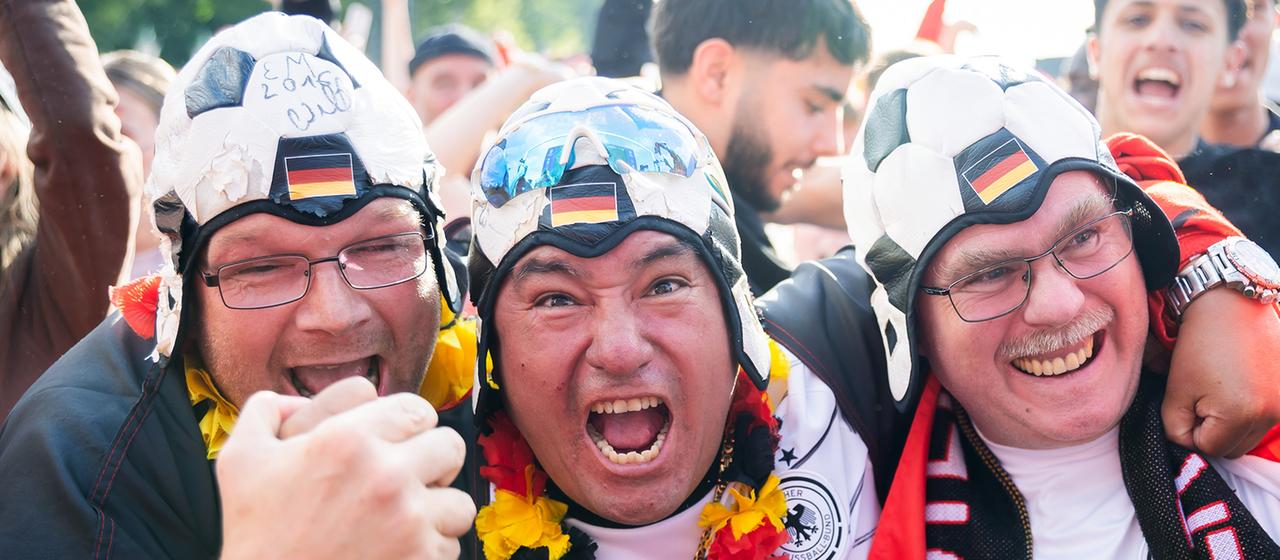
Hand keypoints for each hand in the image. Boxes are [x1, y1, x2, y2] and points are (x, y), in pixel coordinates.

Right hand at [218, 379, 475, 558]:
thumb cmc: (255, 535)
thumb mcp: (240, 461)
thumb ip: (264, 411)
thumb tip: (294, 399)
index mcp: (346, 439)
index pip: (415, 408)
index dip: (410, 424)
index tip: (400, 442)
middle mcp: (385, 474)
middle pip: (449, 446)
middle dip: (433, 461)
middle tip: (410, 478)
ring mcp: (408, 520)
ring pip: (459, 501)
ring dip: (438, 511)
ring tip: (406, 520)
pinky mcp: (420, 558)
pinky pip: (451, 546)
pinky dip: (429, 551)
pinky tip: (397, 551)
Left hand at [1163, 288, 1279, 456]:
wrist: (1232, 306)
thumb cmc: (1199, 345)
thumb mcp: (1176, 390)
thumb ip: (1176, 427)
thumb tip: (1188, 443)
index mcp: (1241, 417)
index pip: (1208, 448)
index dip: (1190, 430)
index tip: (1186, 402)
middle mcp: (1271, 415)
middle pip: (1233, 448)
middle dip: (1212, 432)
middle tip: (1200, 398)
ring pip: (1250, 436)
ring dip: (1231, 424)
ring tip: (1219, 390)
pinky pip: (1265, 418)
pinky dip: (1249, 411)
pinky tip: (1237, 387)